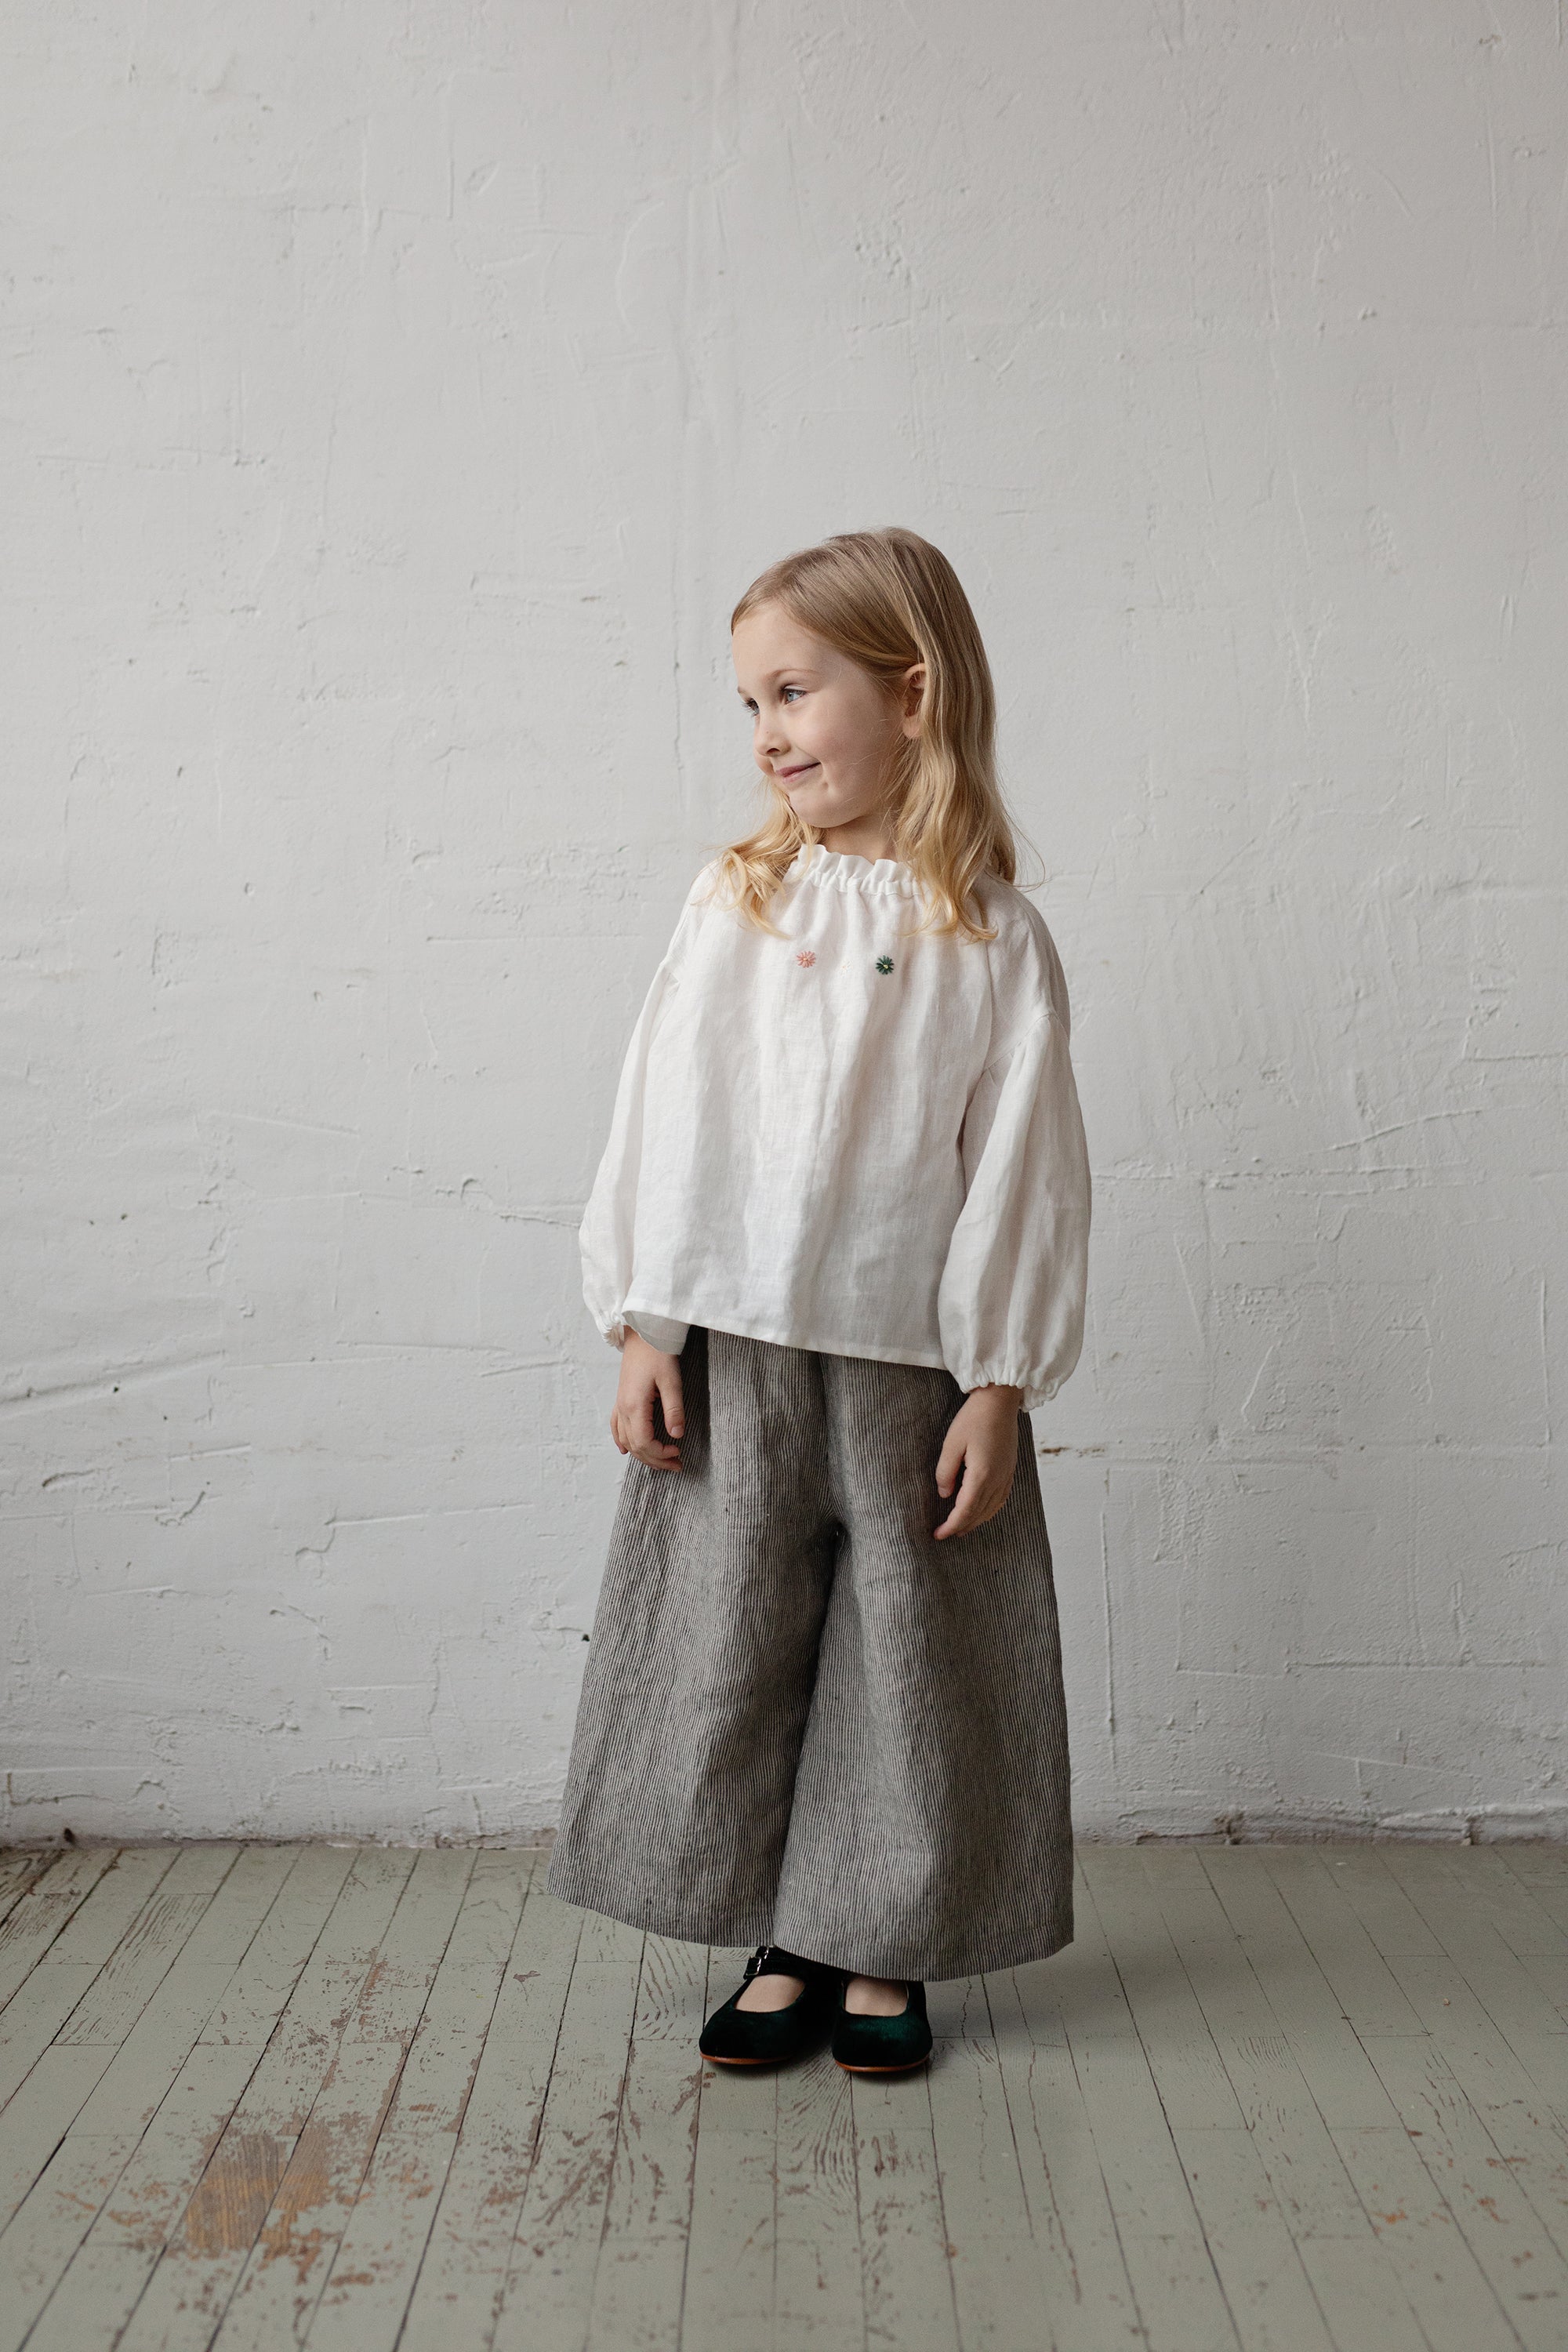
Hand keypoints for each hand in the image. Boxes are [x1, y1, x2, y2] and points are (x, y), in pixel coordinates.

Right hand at [611, 1331, 684, 1468]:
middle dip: (655, 1460)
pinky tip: (626, 1450)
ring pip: (625, 1440)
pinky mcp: (621, 1399)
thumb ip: (674, 1409)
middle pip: (634, 1446)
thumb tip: (676, 1435)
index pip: (644, 1442)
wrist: (643, 1332)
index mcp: (634, 1405)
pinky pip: (616, 1427)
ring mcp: (620, 1404)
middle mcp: (623, 1408)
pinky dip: (622, 1441)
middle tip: (676, 1465)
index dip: (661, 1454)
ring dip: (642, 1454)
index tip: (678, 1452)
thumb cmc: (658, 1352)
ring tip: (660, 1461)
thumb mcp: (672, 1380)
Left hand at [934, 1383, 1023, 1538]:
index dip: (951, 1525)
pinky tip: (982, 1511)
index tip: (937, 1534)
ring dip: (975, 1521)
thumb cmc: (973, 1418)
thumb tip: (944, 1494)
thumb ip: (946, 1472)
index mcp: (982, 1475)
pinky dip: (989, 1510)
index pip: (964, 1510)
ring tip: (961, 1528)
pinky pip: (1001, 1499)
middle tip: (944, 1534)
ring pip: (991, 1509)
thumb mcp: (951, 1443)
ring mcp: (1006, 1475)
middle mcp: (997, 1479)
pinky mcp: (1010, 1469)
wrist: (1000, 1401)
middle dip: (961, 1527)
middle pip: (978, 1513)